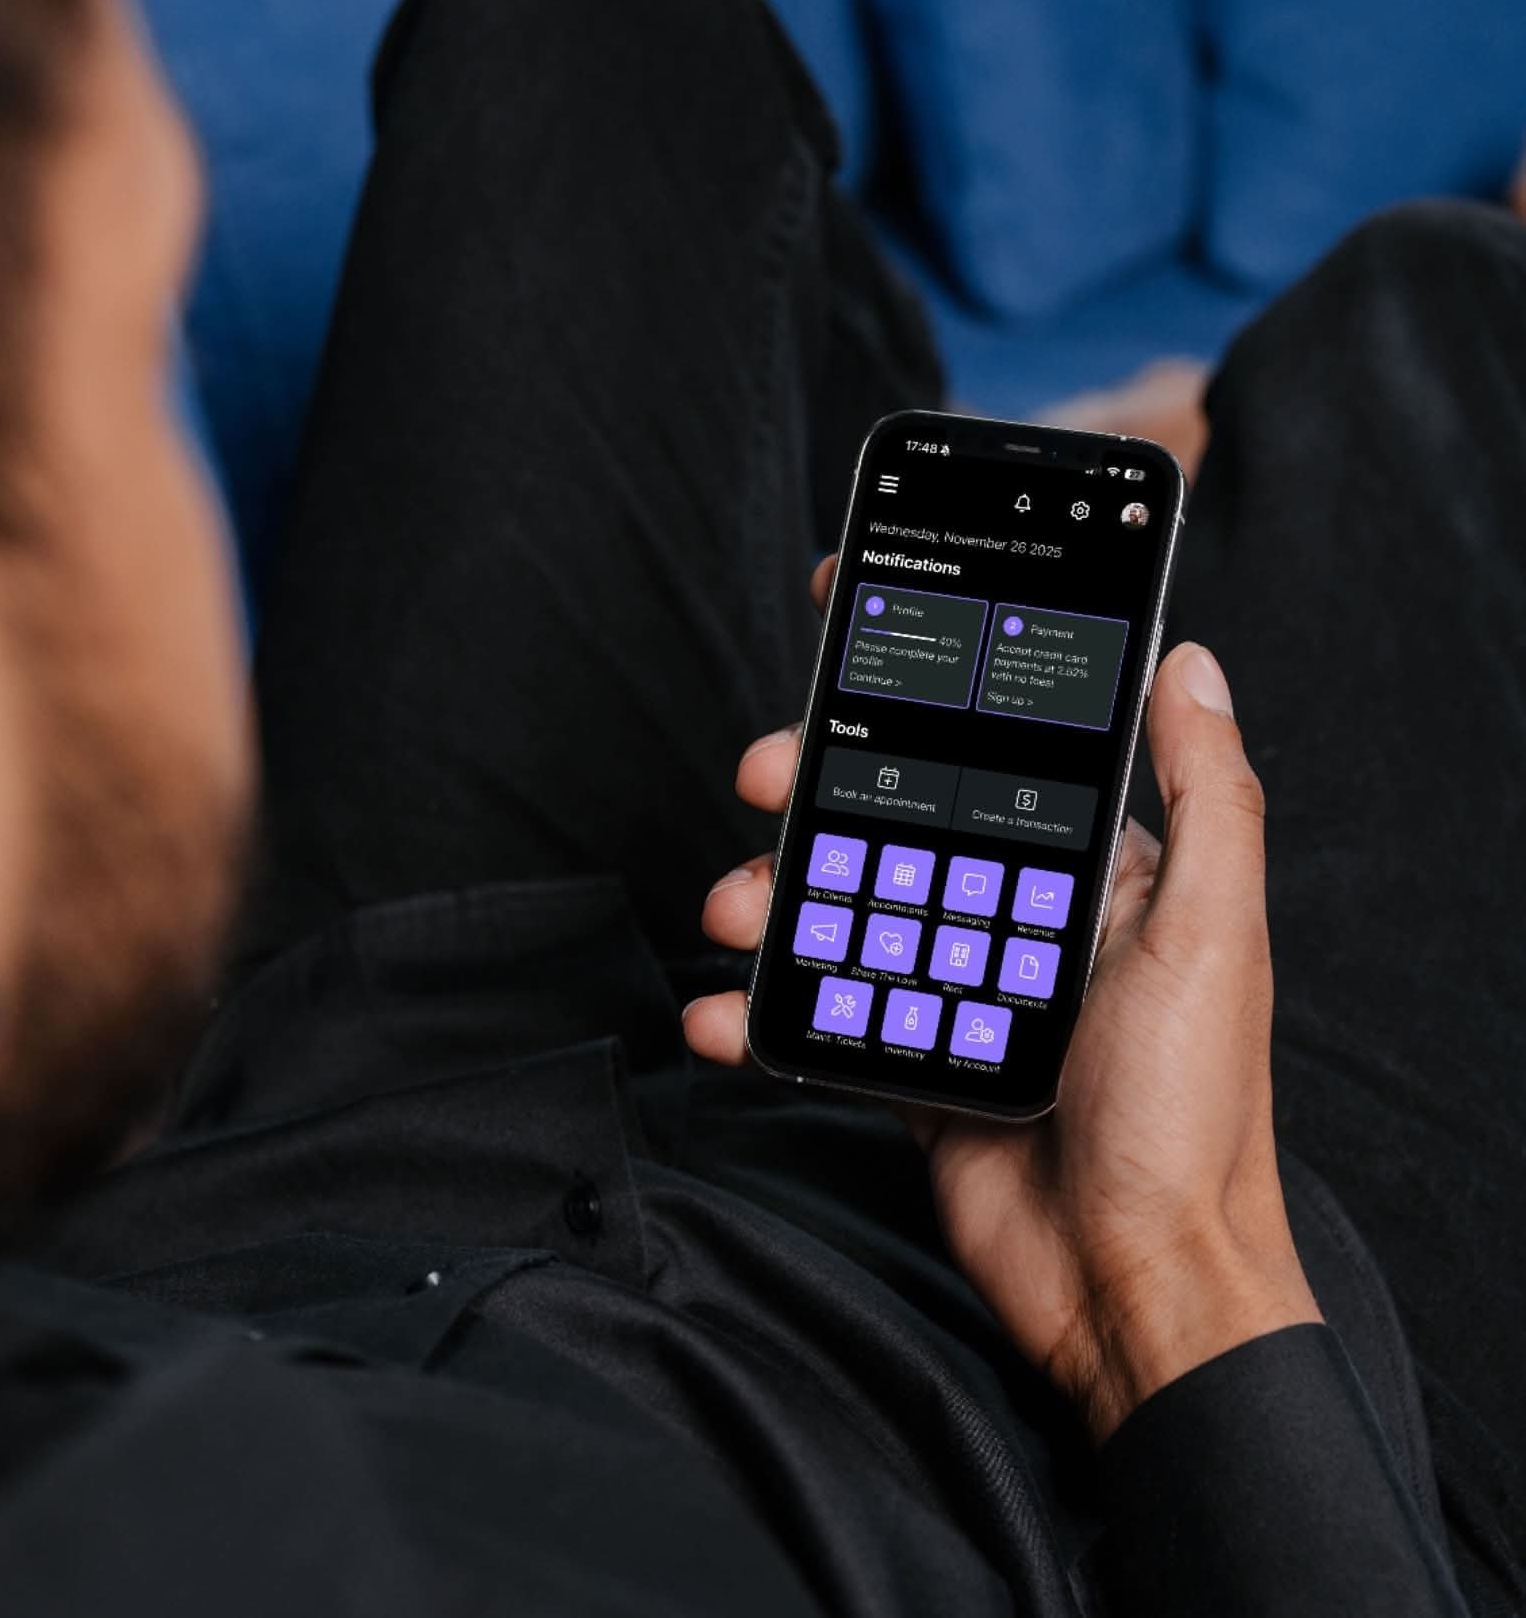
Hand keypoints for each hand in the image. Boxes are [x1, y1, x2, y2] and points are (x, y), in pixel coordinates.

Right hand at [684, 559, 1319, 1441]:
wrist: (1134, 1285)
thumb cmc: (1189, 1112)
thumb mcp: (1210, 932)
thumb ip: (1204, 797)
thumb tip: (1190, 666)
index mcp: (1095, 879)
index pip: (999, 759)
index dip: (925, 701)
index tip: (855, 645)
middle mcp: (1022, 926)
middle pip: (897, 829)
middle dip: (818, 793)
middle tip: (762, 773)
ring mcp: (961, 998)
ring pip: (845, 917)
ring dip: (773, 899)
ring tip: (732, 906)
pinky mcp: (914, 1070)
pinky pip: (825, 1021)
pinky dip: (762, 1017)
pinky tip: (722, 1015)